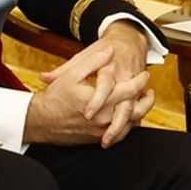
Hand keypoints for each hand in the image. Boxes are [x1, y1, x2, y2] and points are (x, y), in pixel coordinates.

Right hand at [25, 24, 153, 146]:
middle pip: (137, 111)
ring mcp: (102, 131)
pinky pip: (120, 134)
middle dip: (147, 100)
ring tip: (142, 101)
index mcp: (101, 101)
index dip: (141, 82)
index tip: (145, 75)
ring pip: (131, 125)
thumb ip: (93, 61)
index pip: (130, 91)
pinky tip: (128, 116)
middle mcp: (104, 119)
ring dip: (140, 112)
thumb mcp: (72, 73)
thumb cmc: (56, 96)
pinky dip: (128, 125)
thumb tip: (110, 50)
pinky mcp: (97, 138)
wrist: (41, 121)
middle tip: (149, 91)